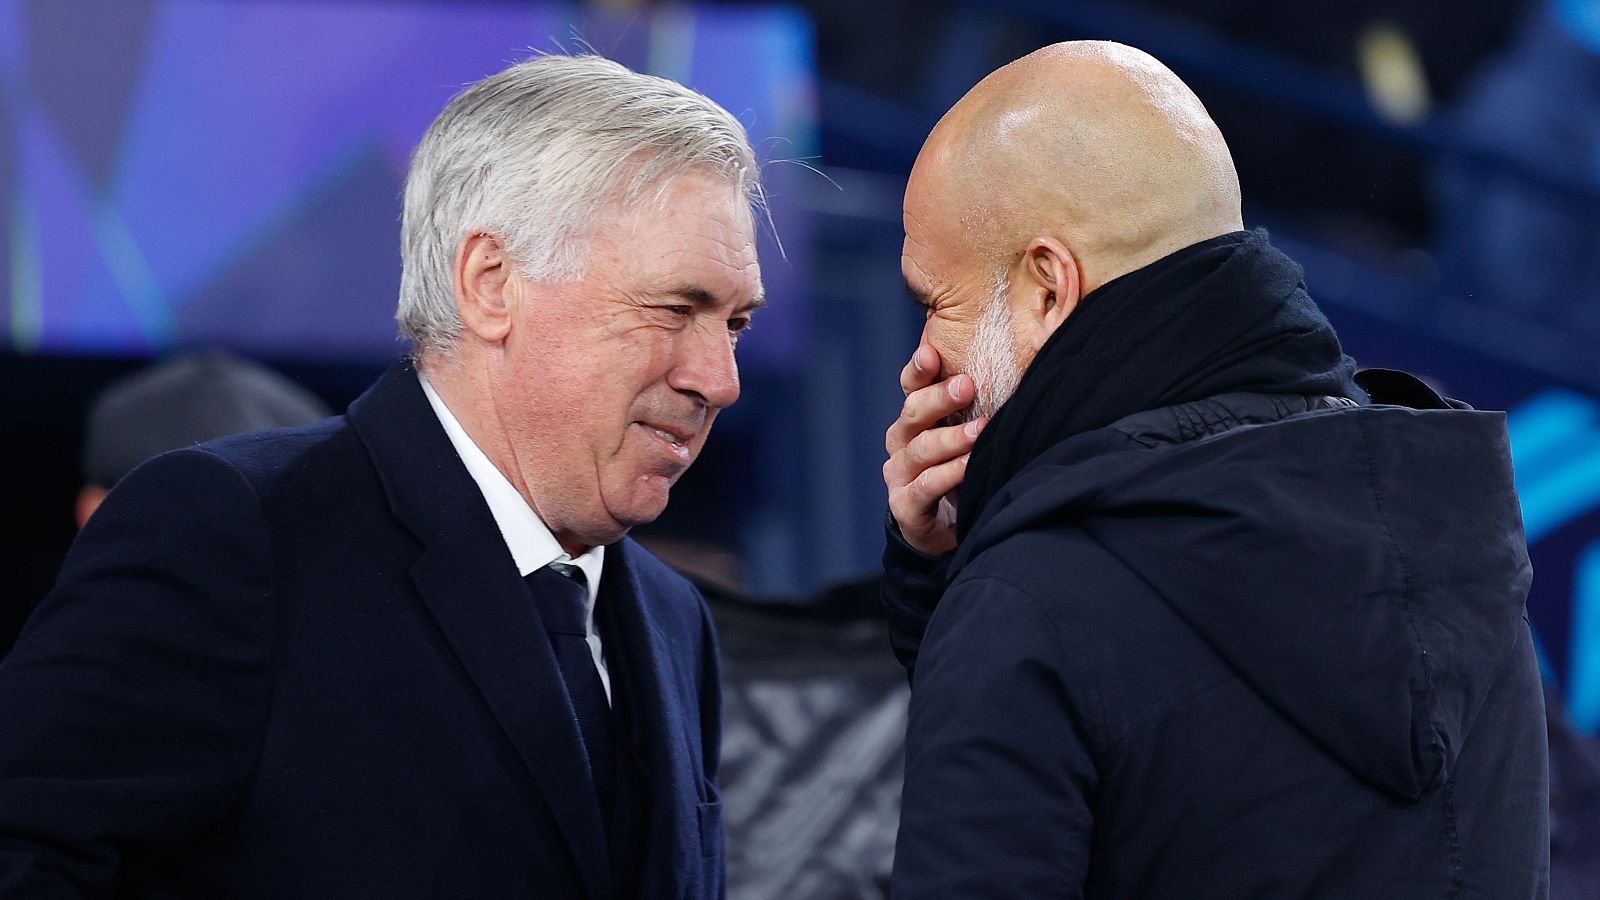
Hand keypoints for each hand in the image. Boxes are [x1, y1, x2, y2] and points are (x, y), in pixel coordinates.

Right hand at [884, 343, 985, 555]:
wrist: (950, 530)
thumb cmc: (966, 472)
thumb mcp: (972, 434)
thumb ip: (984, 403)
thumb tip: (1025, 356)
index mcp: (915, 419)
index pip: (911, 386)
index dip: (919, 369)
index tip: (933, 353)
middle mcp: (902, 442)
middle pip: (914, 412)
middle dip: (940, 397)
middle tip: (967, 386)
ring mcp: (900, 474)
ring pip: (921, 449)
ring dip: (951, 438)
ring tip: (980, 429)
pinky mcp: (904, 505)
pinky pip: (925, 485)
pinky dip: (948, 474)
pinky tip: (969, 465)